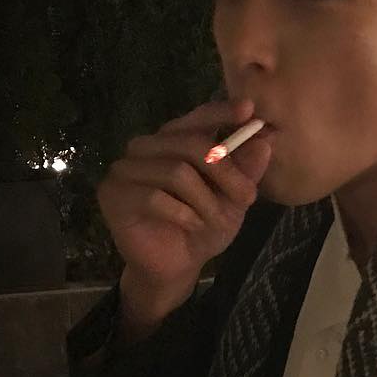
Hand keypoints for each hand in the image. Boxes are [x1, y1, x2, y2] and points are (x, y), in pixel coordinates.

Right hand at [98, 99, 272, 333]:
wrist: (177, 266)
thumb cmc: (202, 226)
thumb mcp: (233, 199)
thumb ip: (246, 171)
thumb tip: (263, 142)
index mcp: (173, 140)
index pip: (197, 118)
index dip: (222, 112)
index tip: (249, 110)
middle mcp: (146, 147)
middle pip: (189, 143)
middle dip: (226, 172)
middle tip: (249, 197)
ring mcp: (125, 169)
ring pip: (176, 172)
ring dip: (205, 201)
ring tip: (216, 221)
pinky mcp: (112, 195)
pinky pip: (155, 197)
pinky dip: (183, 214)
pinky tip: (192, 226)